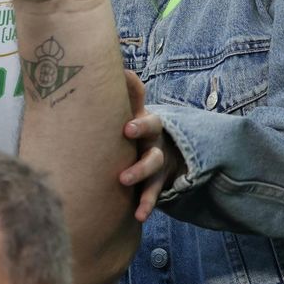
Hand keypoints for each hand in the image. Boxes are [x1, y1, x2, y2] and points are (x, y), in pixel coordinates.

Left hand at [118, 71, 183, 221]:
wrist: (163, 152)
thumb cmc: (137, 128)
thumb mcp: (133, 110)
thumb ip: (129, 92)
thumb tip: (120, 66)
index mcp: (146, 119)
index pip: (145, 111)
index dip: (139, 116)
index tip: (126, 124)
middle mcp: (154, 137)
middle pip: (152, 132)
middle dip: (141, 132)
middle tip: (127, 132)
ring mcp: (157, 160)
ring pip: (153, 165)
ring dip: (140, 172)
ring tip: (124, 180)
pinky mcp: (156, 182)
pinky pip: (152, 194)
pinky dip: (146, 204)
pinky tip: (139, 216)